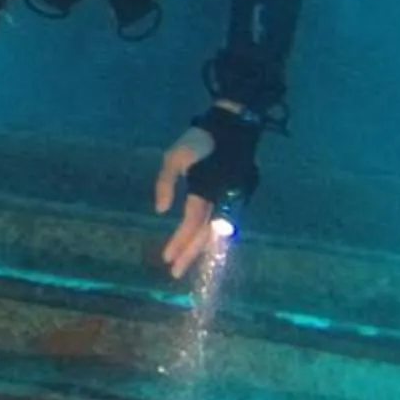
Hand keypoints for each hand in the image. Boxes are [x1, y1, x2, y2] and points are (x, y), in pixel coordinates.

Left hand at [153, 125, 223, 279]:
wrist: (234, 126)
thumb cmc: (200, 140)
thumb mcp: (175, 156)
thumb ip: (165, 183)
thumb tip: (161, 211)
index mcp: (208, 191)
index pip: (192, 224)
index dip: (180, 242)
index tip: (167, 258)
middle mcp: (224, 200)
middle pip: (206, 235)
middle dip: (190, 254)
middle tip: (175, 272)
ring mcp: (234, 200)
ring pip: (216, 232)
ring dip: (201, 248)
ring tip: (186, 263)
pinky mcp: (238, 197)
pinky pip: (224, 224)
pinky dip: (211, 237)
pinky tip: (202, 244)